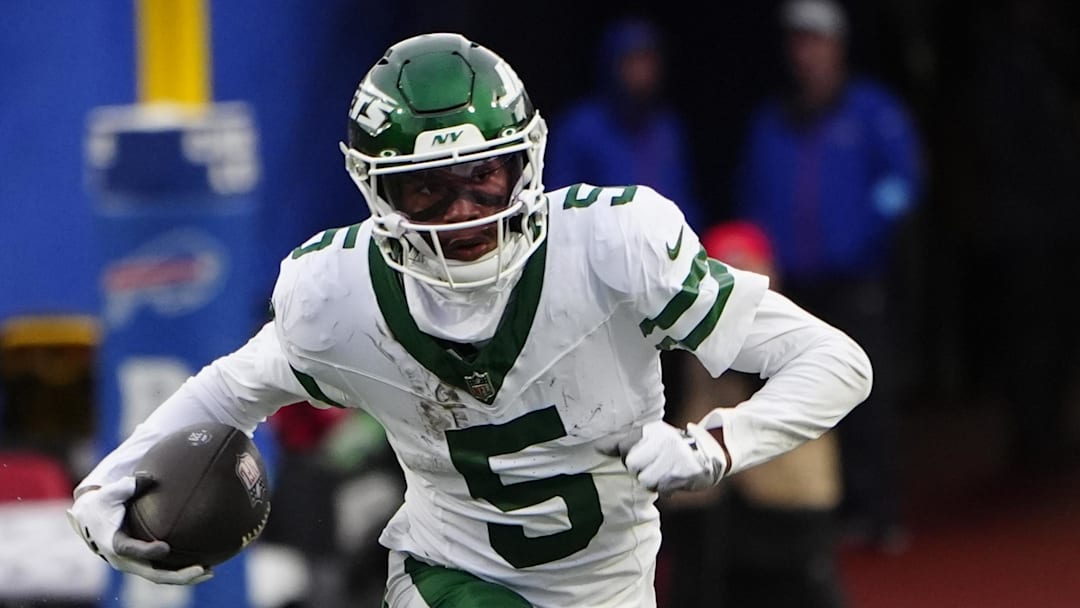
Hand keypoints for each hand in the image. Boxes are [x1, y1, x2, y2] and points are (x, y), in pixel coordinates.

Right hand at [66, 474, 212, 584]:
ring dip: (184, 577)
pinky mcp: (140, 563)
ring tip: (210, 571)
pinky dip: (180, 570)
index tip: (165, 548)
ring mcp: (133, 564)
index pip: (131, 550)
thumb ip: (131, 484)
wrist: (87, 518)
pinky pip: (161, 571)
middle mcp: (124, 560)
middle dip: (178, 575)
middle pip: (152, 575)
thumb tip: (152, 476)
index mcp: (114, 543)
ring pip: (159, 577)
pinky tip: (204, 564)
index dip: (147, 551)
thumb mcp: (112, 491)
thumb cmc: (102, 502)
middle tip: (202, 569)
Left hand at [610, 420, 728, 492]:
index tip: (638, 455)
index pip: (623, 447)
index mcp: (652, 430)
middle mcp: (663, 441)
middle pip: (632, 465)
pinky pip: (662, 489)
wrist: (709, 452)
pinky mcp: (684, 473)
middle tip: (652, 466)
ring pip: (645, 480)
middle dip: (639, 470)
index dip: (628, 456)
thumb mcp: (650, 437)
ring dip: (652, 481)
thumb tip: (597, 448)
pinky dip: (665, 488)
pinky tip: (673, 479)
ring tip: (663, 472)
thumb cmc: (671, 446)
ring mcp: (675, 457)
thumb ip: (623, 443)